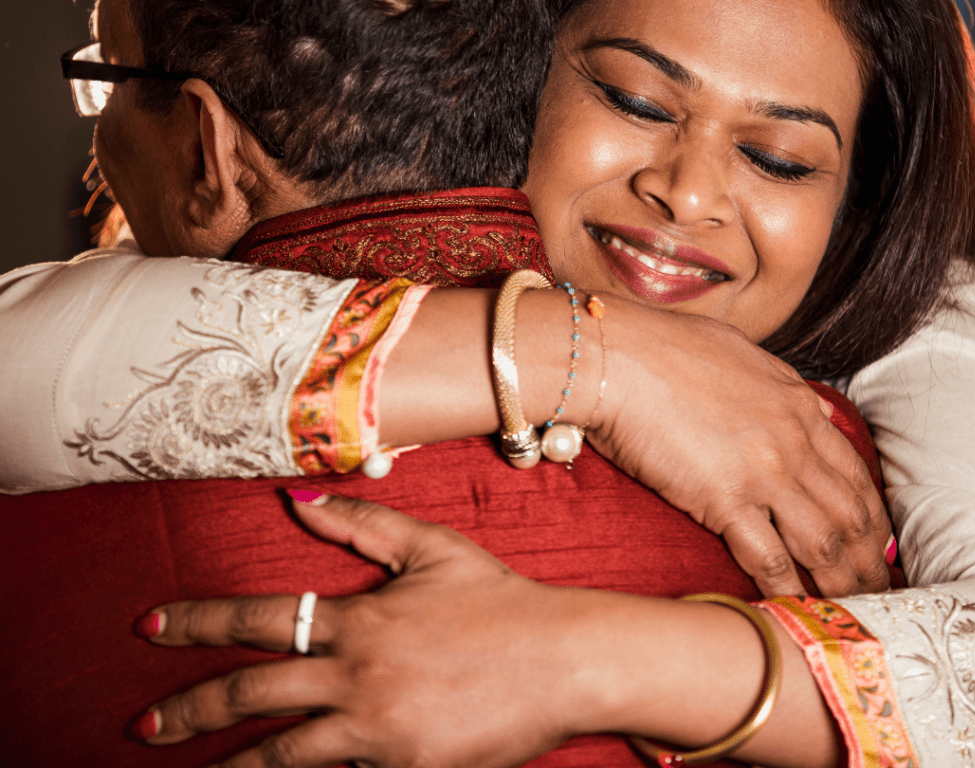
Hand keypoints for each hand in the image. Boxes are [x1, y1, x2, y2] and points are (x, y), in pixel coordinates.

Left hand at [133, 493, 605, 767]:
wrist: (563, 661)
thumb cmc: (497, 598)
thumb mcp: (431, 547)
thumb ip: (359, 523)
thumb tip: (294, 500)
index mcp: (360, 619)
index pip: (258, 618)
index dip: (197, 622)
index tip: (149, 626)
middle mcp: (358, 678)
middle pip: (252, 696)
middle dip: (190, 711)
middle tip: (143, 724)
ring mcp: (378, 733)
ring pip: (282, 757)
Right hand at [592, 300, 891, 597]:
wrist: (619, 358)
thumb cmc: (664, 347)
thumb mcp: (741, 352)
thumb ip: (780, 386)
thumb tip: (805, 406)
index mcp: (796, 405)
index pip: (853, 472)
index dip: (871, 515)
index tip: (875, 542)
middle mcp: (792, 442)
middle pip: (849, 514)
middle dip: (868, 559)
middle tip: (876, 589)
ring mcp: (763, 473)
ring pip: (823, 542)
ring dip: (841, 582)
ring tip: (850, 611)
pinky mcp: (724, 500)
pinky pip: (770, 558)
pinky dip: (787, 590)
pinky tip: (793, 608)